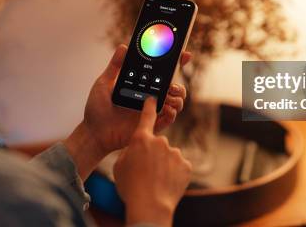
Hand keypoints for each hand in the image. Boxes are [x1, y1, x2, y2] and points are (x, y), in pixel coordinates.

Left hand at [64, 45, 190, 178]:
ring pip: (176, 103)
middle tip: (171, 85)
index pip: (162, 73)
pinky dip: (172, 113)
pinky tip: (166, 109)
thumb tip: (124, 46)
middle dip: (179, 86)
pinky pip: (169, 119)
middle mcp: (150, 97)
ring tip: (169, 96)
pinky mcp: (151, 125)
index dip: (177, 64)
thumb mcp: (104, 83)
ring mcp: (152, 111)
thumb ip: (115, 65)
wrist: (93, 132)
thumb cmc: (97, 108)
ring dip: (178, 98)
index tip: (185, 55)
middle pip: (174, 89)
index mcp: (142, 85)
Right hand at [114, 97, 191, 225]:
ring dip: (163, 166)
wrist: (150, 206)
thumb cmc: (131, 187)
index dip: (150, 106)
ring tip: (155, 181)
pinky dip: (174, 174)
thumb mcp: (119, 166)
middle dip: (153, 155)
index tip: (153, 98)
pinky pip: (179, 167)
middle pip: (157, 145)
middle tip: (145, 172)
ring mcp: (175, 153)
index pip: (147, 116)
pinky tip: (166, 184)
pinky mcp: (186, 165)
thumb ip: (130, 152)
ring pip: (169, 156)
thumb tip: (137, 150)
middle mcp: (160, 142)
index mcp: (141, 139)